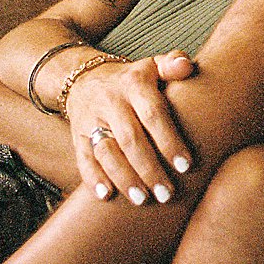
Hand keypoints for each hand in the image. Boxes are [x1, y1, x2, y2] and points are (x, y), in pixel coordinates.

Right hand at [63, 49, 195, 203]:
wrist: (86, 77)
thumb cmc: (133, 79)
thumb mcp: (153, 65)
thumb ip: (173, 63)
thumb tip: (186, 66)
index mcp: (134, 83)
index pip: (153, 114)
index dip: (169, 141)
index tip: (185, 166)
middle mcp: (110, 101)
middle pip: (130, 139)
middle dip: (149, 169)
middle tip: (166, 193)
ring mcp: (90, 119)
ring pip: (105, 152)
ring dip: (123, 178)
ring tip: (142, 200)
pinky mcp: (76, 136)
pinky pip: (82, 159)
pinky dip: (92, 179)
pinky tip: (106, 196)